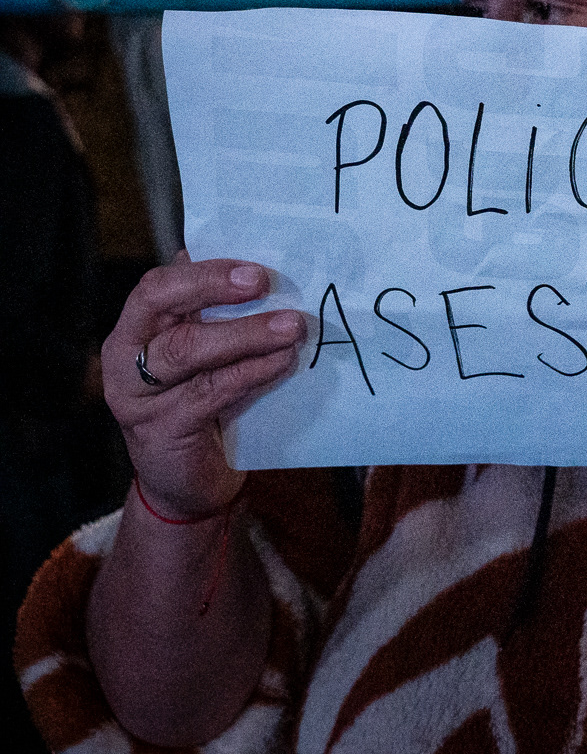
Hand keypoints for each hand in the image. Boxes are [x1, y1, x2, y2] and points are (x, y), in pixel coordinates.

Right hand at [102, 252, 304, 519]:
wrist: (187, 483)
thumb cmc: (200, 406)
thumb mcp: (206, 359)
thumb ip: (218, 318)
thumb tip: (260, 271)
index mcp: (136, 330)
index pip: (157, 286)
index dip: (204, 273)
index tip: (253, 269)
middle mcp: (126, 358)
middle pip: (160, 307)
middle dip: (213, 289)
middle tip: (266, 283)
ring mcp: (138, 396)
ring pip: (187, 350)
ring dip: (246, 334)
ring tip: (292, 326)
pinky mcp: (162, 429)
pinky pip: (212, 392)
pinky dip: (252, 373)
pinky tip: (282, 362)